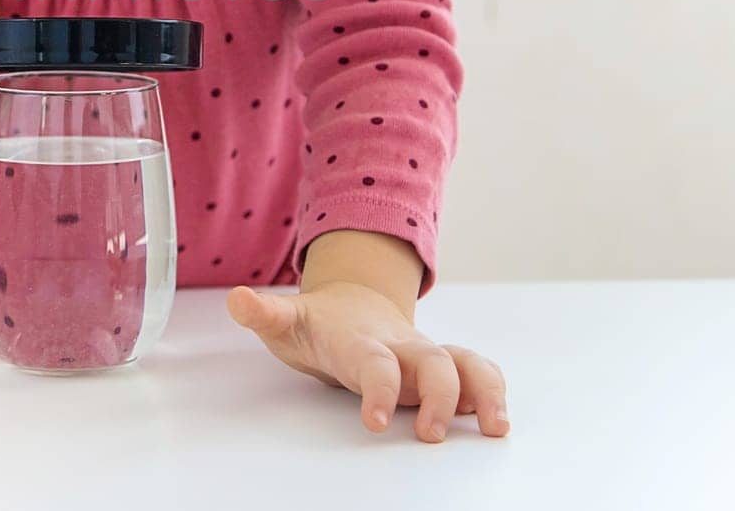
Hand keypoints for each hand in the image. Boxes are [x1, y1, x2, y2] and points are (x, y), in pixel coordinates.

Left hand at [227, 281, 508, 441]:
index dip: (379, 389)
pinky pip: (477, 374)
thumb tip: (237, 299)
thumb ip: (264, 314)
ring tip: (496, 428)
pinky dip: (493, 392)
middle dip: (440, 396)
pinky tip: (496, 421)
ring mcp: (424, 355)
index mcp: (360, 339)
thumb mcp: (286, 319)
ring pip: (465, 364)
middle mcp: (400, 346)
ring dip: (485, 393)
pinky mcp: (441, 368)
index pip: (374, 362)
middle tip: (431, 435)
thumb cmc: (318, 322)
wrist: (353, 302)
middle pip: (432, 362)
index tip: (376, 422)